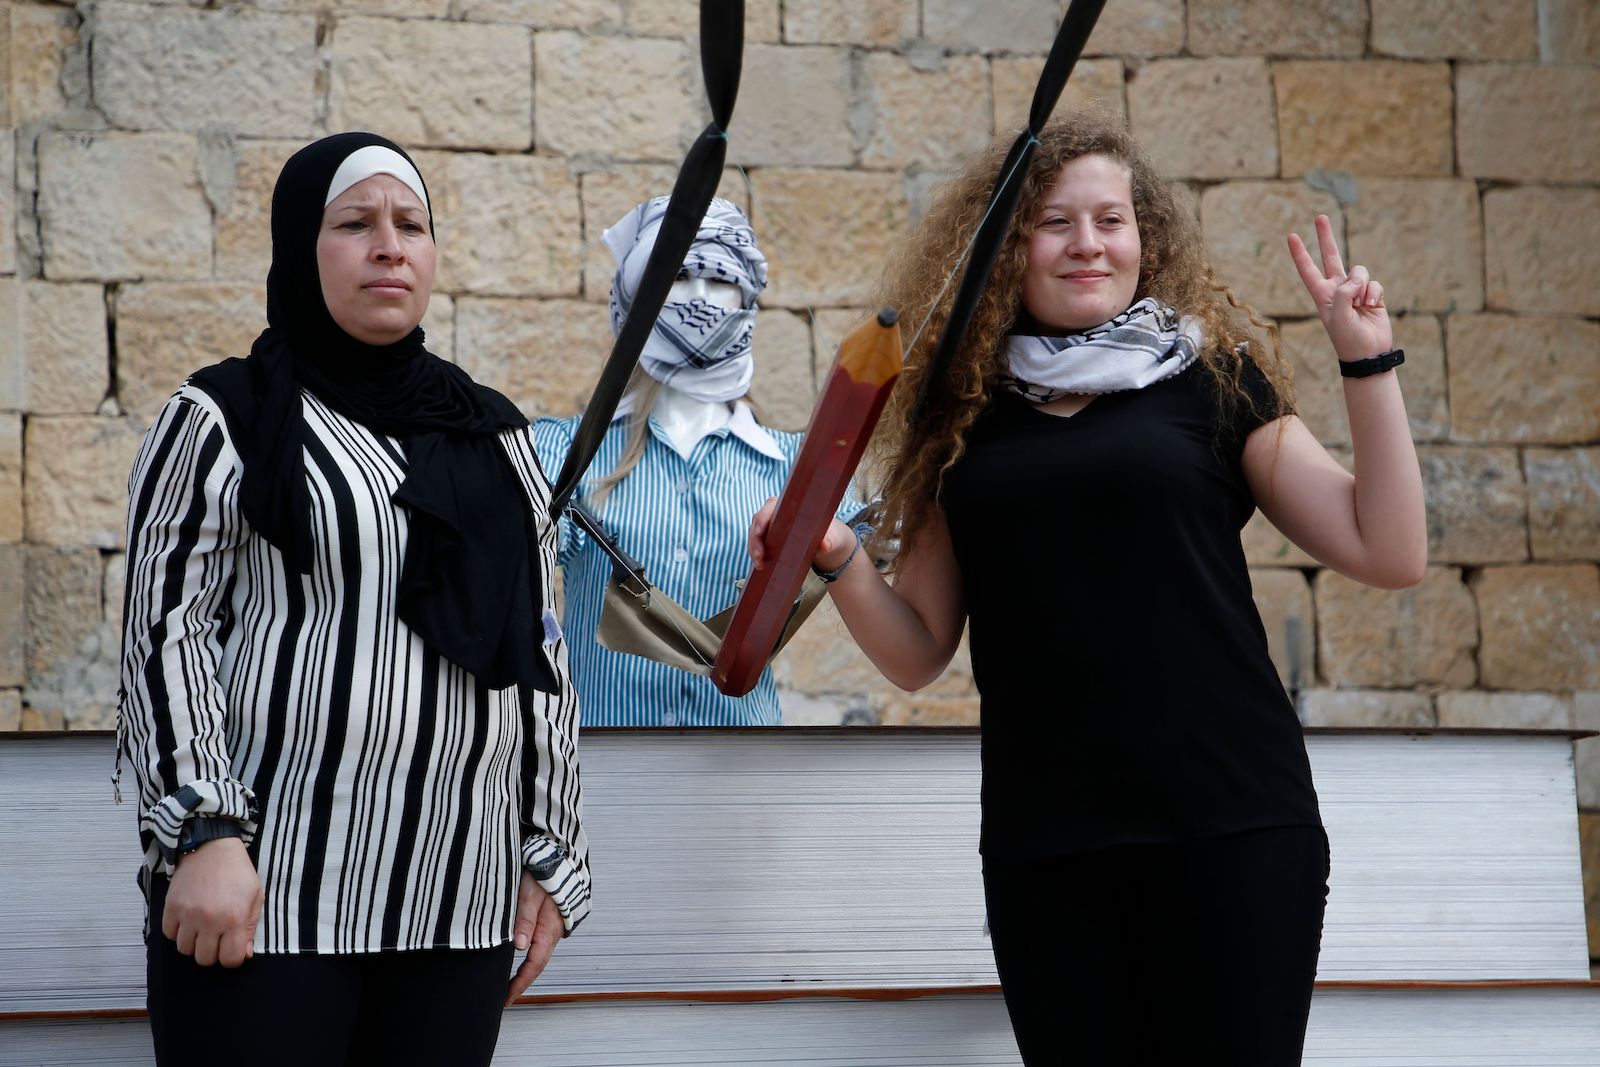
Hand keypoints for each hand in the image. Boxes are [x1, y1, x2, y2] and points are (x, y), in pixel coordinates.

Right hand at [162, 836, 261, 967]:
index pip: (229, 959)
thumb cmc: (237, 872)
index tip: (232, 947)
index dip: (232, 957)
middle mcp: (209, 920)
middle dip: (212, 952)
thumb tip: (245, 954)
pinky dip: (177, 932)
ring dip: (194, 943)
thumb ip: (250, 928)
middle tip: (216, 937)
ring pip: (184, 949)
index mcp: (234, 919)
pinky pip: (168, 934)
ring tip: (202, 928)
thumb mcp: (255, 897)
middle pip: (204, 959)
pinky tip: (188, 920)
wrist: (211, 847)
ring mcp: (187, 914)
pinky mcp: (170, 907)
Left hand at [506, 871, 562, 1004]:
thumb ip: (525, 918)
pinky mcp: (547, 924)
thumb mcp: (530, 893)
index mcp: (548, 929)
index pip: (534, 964)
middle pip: (537, 966)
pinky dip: (529, 961)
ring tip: (509, 987)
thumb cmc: (543, 875)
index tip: (507, 997)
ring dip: (525, 974)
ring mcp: (551, 930)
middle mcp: (552, 933)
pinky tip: (520, 964)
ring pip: (538, 958)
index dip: (520, 983)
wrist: (558, 860)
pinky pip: (539, 948)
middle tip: (505, 999)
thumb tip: (519, 946)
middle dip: (522, 984)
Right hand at [748, 498, 855, 572]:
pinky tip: (760, 565)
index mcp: (792, 505)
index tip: (760, 531)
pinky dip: (757, 553)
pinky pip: (759, 543)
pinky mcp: (773, 537)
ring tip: (760, 564)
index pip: (770, 506)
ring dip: (754, 548)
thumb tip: (825, 545)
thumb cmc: (832, 535)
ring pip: (756, 533)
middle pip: (758, 521)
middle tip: (760, 557)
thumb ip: (830, 540)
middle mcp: (779, 513)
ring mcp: (774, 525)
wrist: (831, 543)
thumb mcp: (833, 538)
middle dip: (755, 539)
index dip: (761, 518)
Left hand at [1287, 214, 1393, 362]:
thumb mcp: (1338, 316)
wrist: (1368, 353)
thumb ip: (1344, 292)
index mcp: (1321, 295)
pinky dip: (1375, 293)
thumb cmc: (1348, 338)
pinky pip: (1375, 283)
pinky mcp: (1372, 294)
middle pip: (1331, 257)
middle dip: (1325, 237)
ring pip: (1359, 271)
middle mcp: (1337, 289)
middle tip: (1320, 217)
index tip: (1291, 236)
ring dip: (1363, 286)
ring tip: (1361, 305)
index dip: (1300, 253)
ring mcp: (1355, 291)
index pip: (1308, 270)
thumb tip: (1358, 276)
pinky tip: (1372, 307)